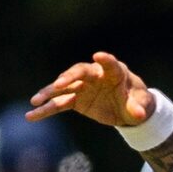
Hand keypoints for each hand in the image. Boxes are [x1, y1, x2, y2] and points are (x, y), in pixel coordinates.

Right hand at [28, 52, 155, 128]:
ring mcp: (83, 86)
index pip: (109, 64)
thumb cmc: (137, 101)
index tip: (98, 56)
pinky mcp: (75, 99)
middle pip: (79, 72)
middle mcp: (95, 75)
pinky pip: (59, 104)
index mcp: (114, 72)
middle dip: (69, 78)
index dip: (104, 60)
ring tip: (35, 101)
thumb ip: (137, 108)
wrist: (128, 108)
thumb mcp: (140, 106)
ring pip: (64, 88)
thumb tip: (139, 114)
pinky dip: (46, 109)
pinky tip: (32, 115)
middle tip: (59, 85)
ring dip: (49, 94)